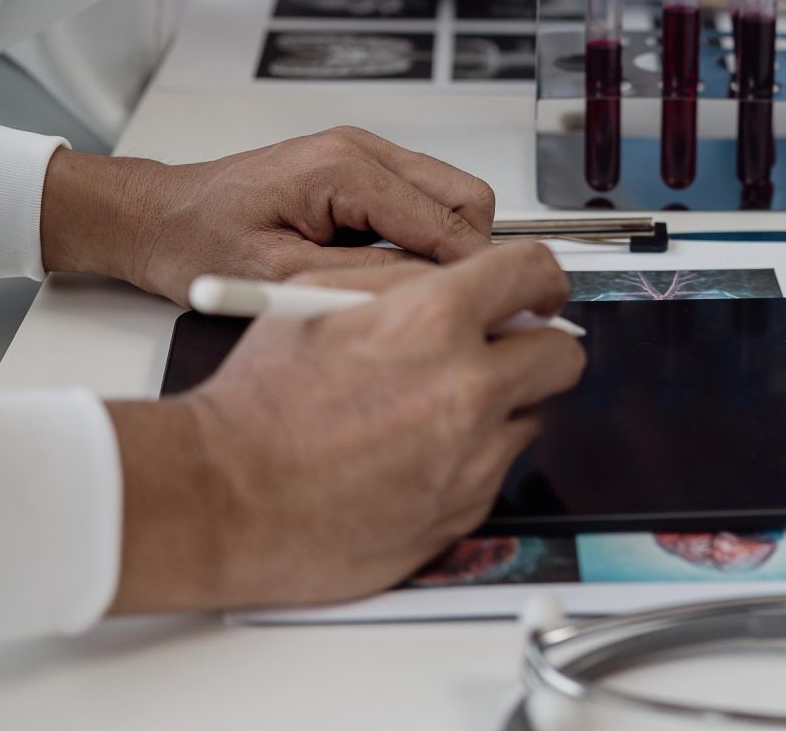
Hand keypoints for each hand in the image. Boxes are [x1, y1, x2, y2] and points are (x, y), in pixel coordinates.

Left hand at [39, 126, 496, 304]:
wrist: (157, 217)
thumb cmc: (196, 243)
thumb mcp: (276, 278)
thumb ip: (360, 283)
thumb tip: (430, 295)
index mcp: (345, 169)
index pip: (448, 220)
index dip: (473, 273)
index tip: (490, 314)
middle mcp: (363, 148)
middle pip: (467, 197)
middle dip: (469, 254)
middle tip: (446, 307)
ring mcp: (364, 153)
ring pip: (453, 196)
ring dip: (446, 245)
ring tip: (406, 292)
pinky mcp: (360, 167)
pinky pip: (423, 199)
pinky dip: (423, 237)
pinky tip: (386, 272)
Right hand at [106, 245, 583, 611]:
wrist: (223, 497)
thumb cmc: (256, 403)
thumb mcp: (316, 299)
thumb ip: (401, 280)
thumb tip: (460, 275)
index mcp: (432, 322)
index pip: (536, 274)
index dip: (542, 278)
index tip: (538, 291)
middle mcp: (467, 389)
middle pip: (563, 355)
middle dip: (537, 347)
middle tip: (503, 350)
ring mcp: (472, 458)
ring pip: (532, 416)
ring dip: (500, 406)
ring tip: (432, 409)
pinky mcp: (463, 511)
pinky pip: (496, 471)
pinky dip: (470, 459)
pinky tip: (413, 455)